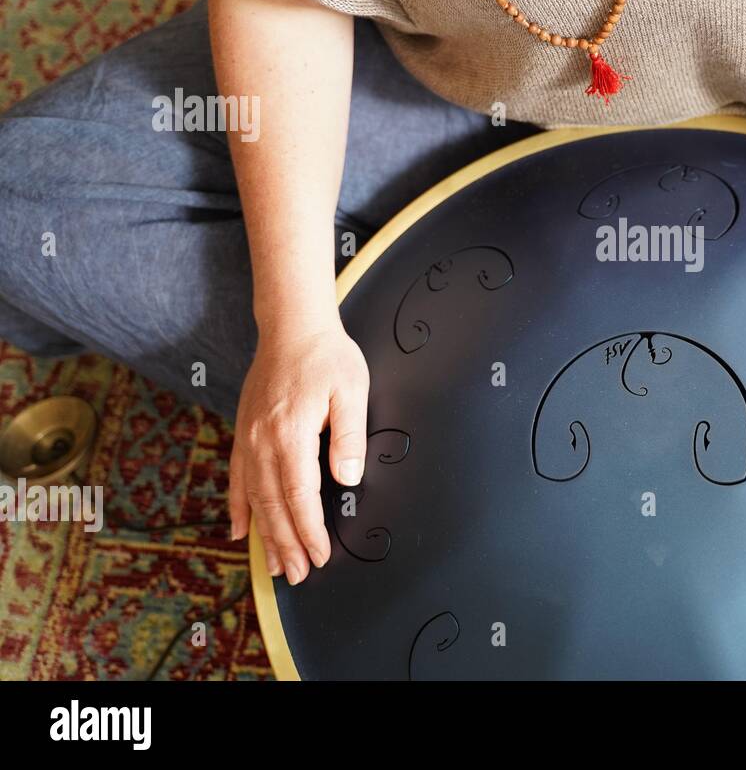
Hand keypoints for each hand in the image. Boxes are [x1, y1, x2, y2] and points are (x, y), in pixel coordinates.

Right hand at [228, 315, 369, 584]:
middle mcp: (262, 440)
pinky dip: (237, 506)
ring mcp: (248, 437)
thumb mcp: (352, 391)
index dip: (309, 530)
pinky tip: (239, 530)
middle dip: (286, 544)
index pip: (300, 495)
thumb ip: (350, 437)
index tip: (321, 555)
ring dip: (264, 535)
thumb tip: (347, 479)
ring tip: (275, 566)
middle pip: (272, 505)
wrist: (292, 325)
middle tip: (299, 576)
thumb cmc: (327, 356)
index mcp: (291, 433)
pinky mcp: (243, 431)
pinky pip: (236, 477)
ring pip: (252, 497)